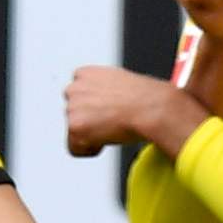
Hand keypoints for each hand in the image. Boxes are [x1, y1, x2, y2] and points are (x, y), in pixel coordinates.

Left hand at [64, 64, 205, 157]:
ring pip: (74, 130)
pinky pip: (74, 148)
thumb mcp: (121, 82)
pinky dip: (89, 150)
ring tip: (113, 129)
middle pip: (73, 112)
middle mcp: (74, 88)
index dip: (92, 106)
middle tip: (110, 123)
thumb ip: (105, 90)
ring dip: (90, 134)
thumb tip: (106, 103)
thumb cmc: (145, 97)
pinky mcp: (75, 127)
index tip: (105, 111)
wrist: (151, 108)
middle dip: (89, 120)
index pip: (77, 94)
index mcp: (85, 73)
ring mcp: (72, 107)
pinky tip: (106, 141)